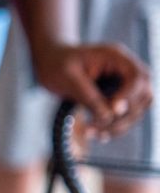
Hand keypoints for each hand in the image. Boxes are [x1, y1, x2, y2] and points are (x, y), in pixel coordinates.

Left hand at [31, 42, 151, 138]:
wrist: (49, 62)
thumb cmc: (56, 64)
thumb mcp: (69, 79)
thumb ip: (90, 97)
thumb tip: (108, 117)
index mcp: (115, 57)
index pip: (136, 77)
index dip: (128, 96)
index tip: (113, 111)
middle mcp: (125, 70)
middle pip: (142, 95)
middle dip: (124, 116)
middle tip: (98, 128)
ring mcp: (124, 84)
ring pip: (137, 109)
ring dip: (119, 126)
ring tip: (93, 134)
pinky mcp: (118, 97)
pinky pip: (126, 115)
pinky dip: (114, 127)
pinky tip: (98, 134)